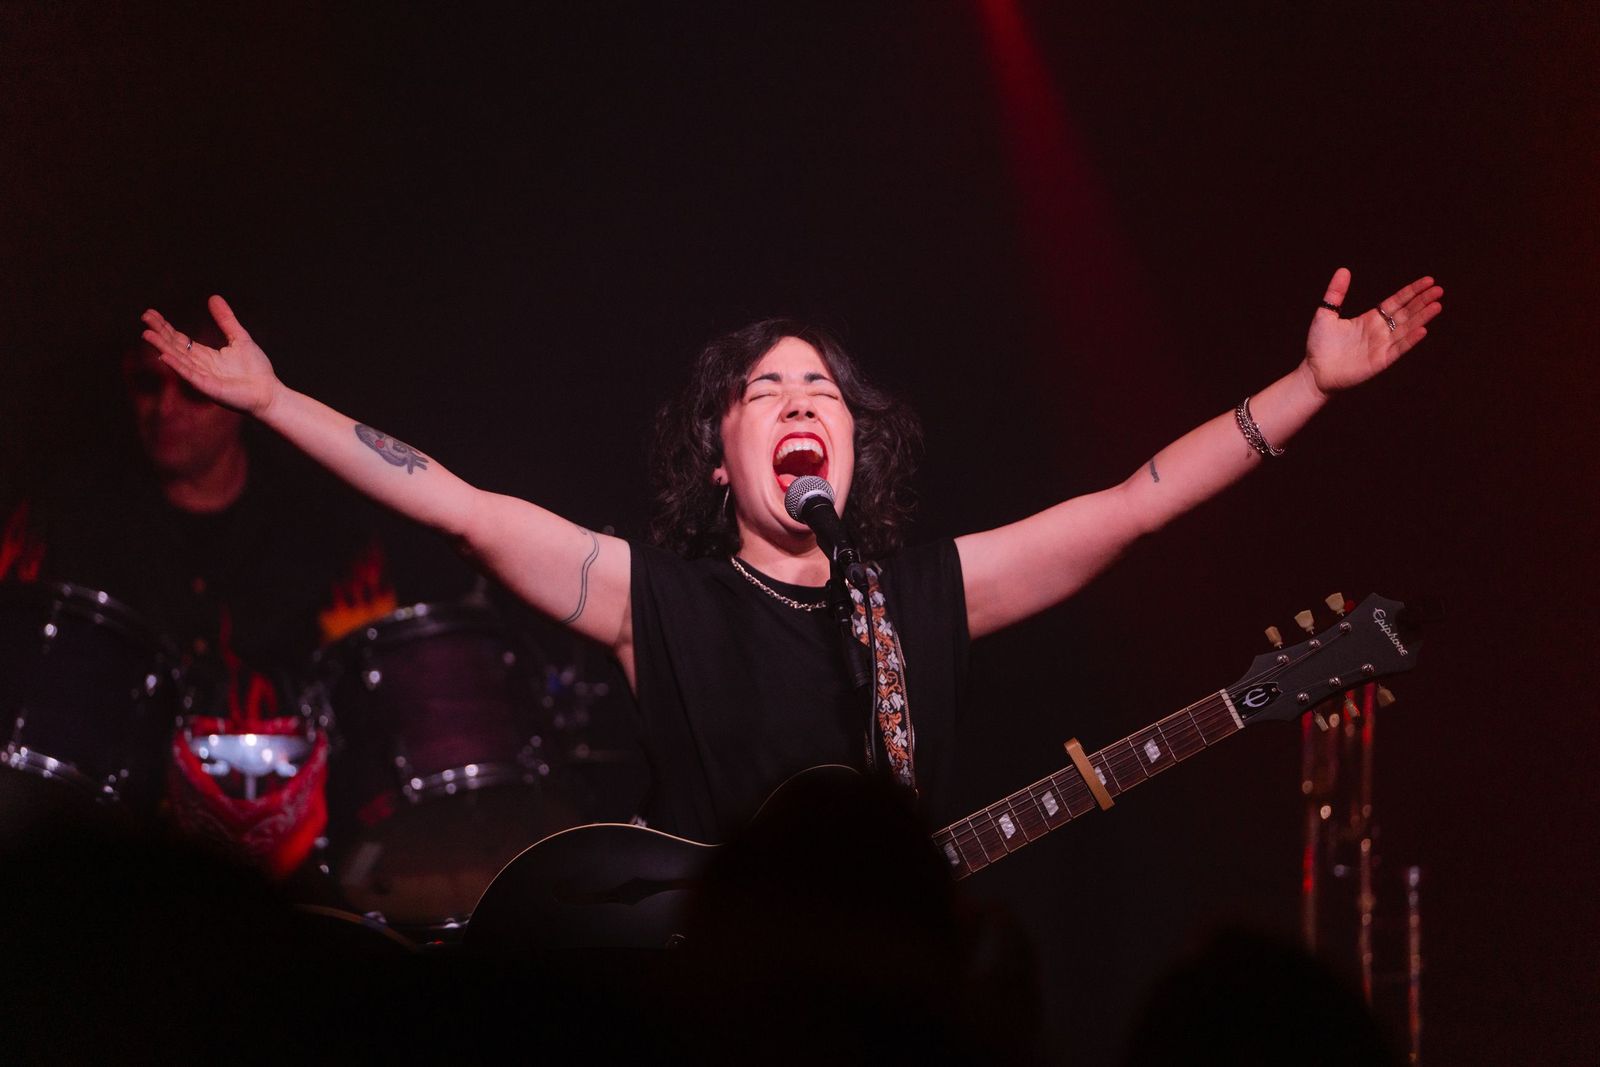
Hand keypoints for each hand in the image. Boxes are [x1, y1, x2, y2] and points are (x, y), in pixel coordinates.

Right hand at [140, 295, 281, 416]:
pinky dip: (177, 366)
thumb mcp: (239, 338)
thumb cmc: (256, 369)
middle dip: (159, 333)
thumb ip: (226, 320)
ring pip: (178, 360)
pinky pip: (189, 375)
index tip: (151, 313)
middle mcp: (199, 366)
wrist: (269, 393)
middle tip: (144, 318)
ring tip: (147, 334)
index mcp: (205, 355)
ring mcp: (202, 378)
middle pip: (175, 347)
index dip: (165, 327)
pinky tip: (164, 355)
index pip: (180, 339)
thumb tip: (213, 297)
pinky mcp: (208, 388)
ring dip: (162, 347)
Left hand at [1303, 268, 1443, 395]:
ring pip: (1407, 329)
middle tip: (1439, 290)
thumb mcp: (1326, 314)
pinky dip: (1410, 340)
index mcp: (1371, 319)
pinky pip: (1398, 349)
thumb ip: (1336, 293)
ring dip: (1422, 317)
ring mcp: (1382, 346)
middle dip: (1423, 301)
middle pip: (1406, 313)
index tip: (1428, 281)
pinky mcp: (1380, 361)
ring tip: (1438, 305)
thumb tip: (1343, 270)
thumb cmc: (1320, 345)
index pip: (1397, 302)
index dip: (1412, 291)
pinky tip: (1423, 329)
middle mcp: (1380, 331)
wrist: (1314, 372)